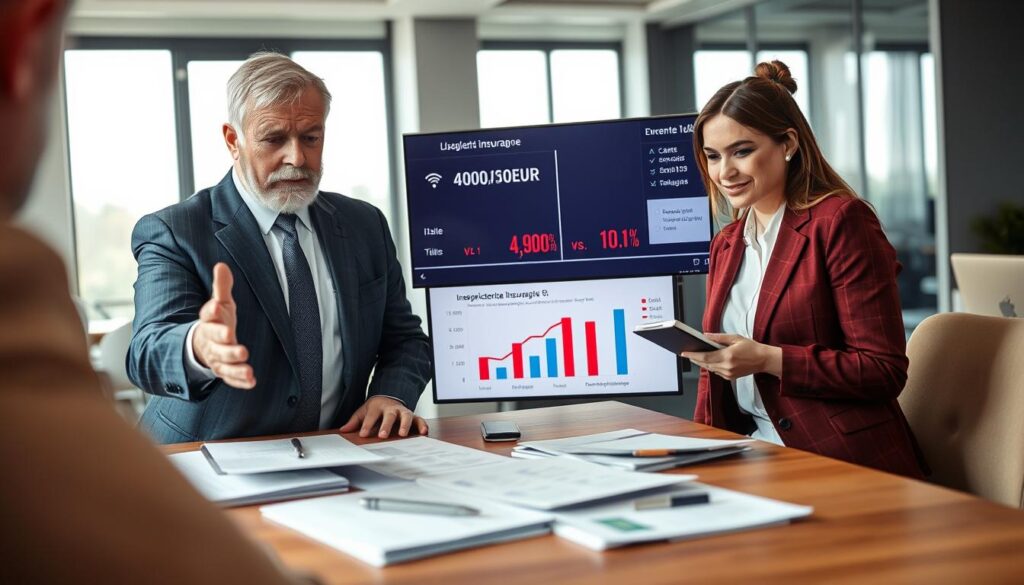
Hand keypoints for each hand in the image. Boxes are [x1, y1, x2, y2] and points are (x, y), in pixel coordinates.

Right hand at [192, 263, 254, 388]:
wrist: (204, 346)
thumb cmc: (217, 322)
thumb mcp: (220, 304)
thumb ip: (221, 287)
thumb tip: (221, 265)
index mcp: (209, 322)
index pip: (207, 316)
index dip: (211, 311)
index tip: (215, 305)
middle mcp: (211, 341)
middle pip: (215, 342)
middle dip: (223, 340)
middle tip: (231, 336)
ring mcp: (217, 358)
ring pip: (224, 363)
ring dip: (235, 365)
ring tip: (247, 366)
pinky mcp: (225, 371)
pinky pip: (231, 378)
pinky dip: (240, 381)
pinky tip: (252, 381)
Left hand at [339, 396, 428, 438]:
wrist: (390, 398)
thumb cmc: (376, 408)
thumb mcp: (363, 412)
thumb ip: (354, 421)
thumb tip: (343, 430)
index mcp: (378, 407)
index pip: (371, 416)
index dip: (367, 425)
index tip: (363, 434)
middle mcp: (391, 408)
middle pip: (389, 415)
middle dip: (386, 425)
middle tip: (382, 435)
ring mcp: (403, 412)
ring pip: (406, 416)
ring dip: (405, 425)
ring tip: (402, 434)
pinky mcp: (413, 416)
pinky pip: (419, 420)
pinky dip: (422, 425)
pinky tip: (423, 433)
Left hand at [680, 333, 781, 380]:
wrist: (764, 360)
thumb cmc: (751, 347)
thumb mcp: (735, 338)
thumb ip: (719, 337)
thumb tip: (705, 335)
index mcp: (727, 356)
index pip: (705, 357)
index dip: (693, 355)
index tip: (684, 353)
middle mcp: (727, 367)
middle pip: (705, 364)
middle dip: (695, 359)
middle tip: (686, 353)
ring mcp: (728, 374)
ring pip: (710, 368)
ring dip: (702, 363)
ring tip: (694, 356)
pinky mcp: (730, 378)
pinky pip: (716, 372)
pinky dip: (711, 366)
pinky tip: (708, 361)